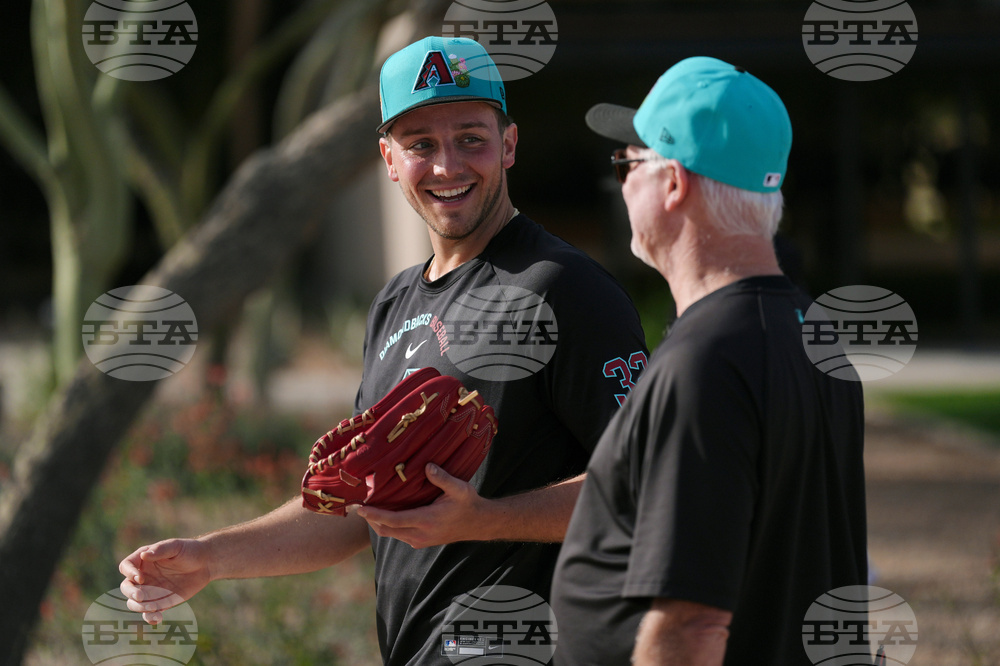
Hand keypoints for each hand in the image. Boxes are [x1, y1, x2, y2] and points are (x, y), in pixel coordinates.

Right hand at [118, 538, 211, 624]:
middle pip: (126, 587)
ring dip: (140, 607)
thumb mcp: (175, 546)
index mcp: (143, 560)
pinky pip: (149, 613)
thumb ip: (160, 550)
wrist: (204, 564)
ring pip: (134, 602)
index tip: (140, 578)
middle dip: (131, 593)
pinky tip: (157, 618)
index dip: (129, 573)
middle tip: (141, 596)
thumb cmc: (189, 550)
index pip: (126, 566)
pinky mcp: (159, 602)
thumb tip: (144, 555)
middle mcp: (142, 576)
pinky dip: (150, 617)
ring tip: (154, 607)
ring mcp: (150, 590)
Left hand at [358, 463, 493, 548]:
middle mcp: (420, 534)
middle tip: (357, 506)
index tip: (360, 508)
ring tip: (367, 508)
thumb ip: (443, 478)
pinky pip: (398, 535)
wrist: (478, 523)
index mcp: (426, 521)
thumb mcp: (460, 489)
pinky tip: (385, 513)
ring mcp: (419, 540)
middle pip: (386, 530)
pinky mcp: (421, 541)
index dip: (374, 515)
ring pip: (391, 534)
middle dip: (370, 520)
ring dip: (378, 523)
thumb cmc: (468, 504)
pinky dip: (388, 525)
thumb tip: (427, 466)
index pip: (393, 520)